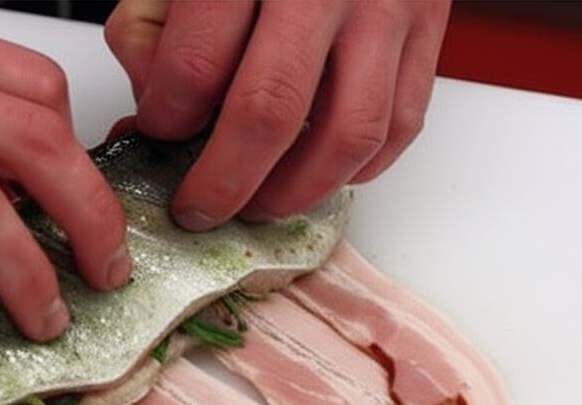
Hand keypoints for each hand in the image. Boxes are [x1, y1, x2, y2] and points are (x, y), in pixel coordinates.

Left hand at [105, 0, 450, 227]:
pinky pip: (398, 125)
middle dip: (223, 181)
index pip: (197, 65)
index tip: (157, 134)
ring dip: (294, 191)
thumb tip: (155, 113)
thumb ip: (152, 30)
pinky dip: (355, 169)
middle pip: (269, 111)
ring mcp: (386, 7)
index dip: (167, 121)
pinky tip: (316, 173)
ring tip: (257, 204)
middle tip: (197, 207)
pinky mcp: (429, 29)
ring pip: (346, 134)